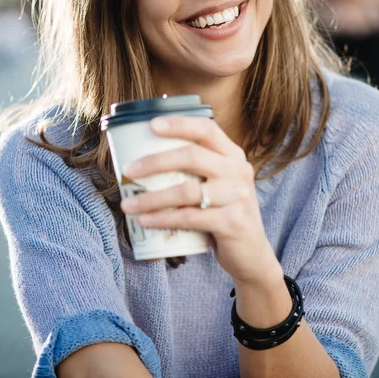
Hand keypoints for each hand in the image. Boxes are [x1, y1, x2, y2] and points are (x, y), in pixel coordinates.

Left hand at [121, 115, 281, 285]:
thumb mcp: (219, 185)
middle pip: (192, 156)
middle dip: (155, 161)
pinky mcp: (231, 222)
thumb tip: (146, 160)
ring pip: (185, 191)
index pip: (207, 129)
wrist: (252, 253)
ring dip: (150, 198)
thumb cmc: (225, 213)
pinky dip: (162, 219)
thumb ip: (197, 170)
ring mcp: (237, 196)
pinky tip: (144, 220)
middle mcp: (238, 171)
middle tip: (128, 170)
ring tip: (127, 204)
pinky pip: (188, 217)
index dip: (179, 124)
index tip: (152, 125)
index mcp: (233, 156)